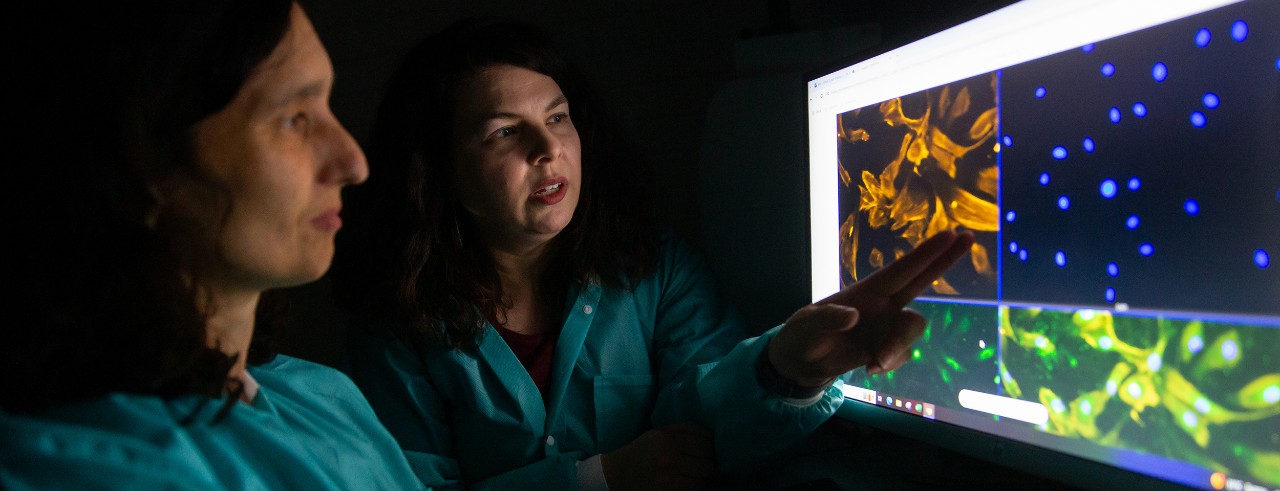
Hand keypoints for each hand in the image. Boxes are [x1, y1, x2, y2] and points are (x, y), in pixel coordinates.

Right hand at [601, 421, 714, 490]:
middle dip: (708, 462)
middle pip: (708, 462)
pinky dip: (694, 486)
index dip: (711, 446)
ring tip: (694, 473)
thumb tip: (712, 434)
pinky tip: (687, 481)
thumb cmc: (642, 450)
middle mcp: (670, 457)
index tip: (708, 449)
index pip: (706, 442)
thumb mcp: (660, 432)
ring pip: (704, 478)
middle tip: (703, 462)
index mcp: (668, 438)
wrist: (617, 474)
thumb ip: (685, 429)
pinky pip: (694, 489)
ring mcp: (670, 477)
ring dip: (702, 476)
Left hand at [768, 230, 974, 385]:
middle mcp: (883, 304)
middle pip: (921, 280)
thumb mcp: (805, 325)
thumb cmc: (802, 334)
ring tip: (873, 363)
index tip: (950, 234)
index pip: (901, 270)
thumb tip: (853, 316)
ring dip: (898, 346)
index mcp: (866, 291)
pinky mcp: (886, 348)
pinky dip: (889, 363)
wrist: (802, 363)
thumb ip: (827, 318)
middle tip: (968, 238)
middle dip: (944, 260)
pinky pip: (904, 354)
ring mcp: (887, 326)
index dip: (926, 254)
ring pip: (913, 328)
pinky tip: (868, 368)